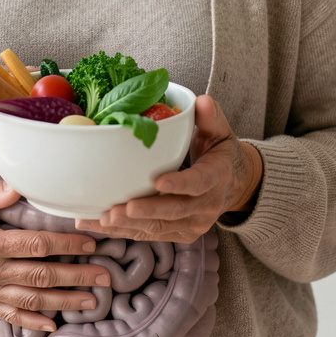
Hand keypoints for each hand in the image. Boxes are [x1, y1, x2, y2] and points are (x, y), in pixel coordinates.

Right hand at [0, 181, 112, 330]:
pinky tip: (54, 325)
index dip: (68, 246)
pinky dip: (34, 323)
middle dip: (77, 277)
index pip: (37, 246)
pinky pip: (10, 316)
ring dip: (65, 302)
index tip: (91, 244)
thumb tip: (23, 184)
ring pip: (32, 301)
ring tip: (92, 302)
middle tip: (106, 277)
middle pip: (42, 277)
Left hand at [76, 95, 262, 243]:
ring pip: (160, 228)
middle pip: (175, 211)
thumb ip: (210, 116)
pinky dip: (126, 232)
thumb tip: (201, 102)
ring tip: (103, 219)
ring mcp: (194, 223)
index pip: (199, 182)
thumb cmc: (220, 153)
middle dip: (145, 212)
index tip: (158, 182)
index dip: (180, 184)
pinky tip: (102, 225)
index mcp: (217, 177)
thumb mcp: (220, 131)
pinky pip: (152, 235)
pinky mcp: (181, 234)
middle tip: (118, 210)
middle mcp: (207, 205)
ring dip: (130, 225)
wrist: (234, 184)